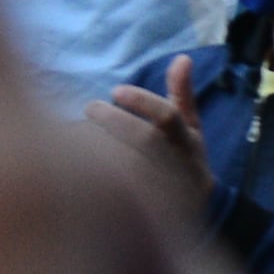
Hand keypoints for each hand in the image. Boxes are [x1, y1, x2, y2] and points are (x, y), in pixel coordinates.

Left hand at [88, 52, 206, 211]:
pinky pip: (119, 194)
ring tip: (77, 134)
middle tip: (91, 107)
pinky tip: (78, 164)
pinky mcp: (148, 214)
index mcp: (187, 142)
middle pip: (146, 141)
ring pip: (129, 167)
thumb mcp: (189, 129)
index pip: (169, 117)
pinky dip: (97, 176)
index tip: (117, 90)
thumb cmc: (183, 160)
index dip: (144, 103)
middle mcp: (179, 166)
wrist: (197, 215)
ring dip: (101, 147)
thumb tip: (182, 57)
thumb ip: (182, 94)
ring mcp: (164, 193)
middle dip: (116, 122)